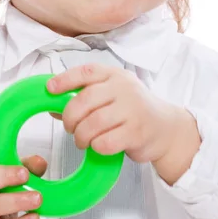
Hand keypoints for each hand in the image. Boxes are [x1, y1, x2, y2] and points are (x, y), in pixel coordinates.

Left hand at [47, 63, 180, 163]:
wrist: (167, 128)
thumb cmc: (133, 111)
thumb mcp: (112, 96)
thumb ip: (86, 98)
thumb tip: (53, 106)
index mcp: (115, 75)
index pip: (86, 72)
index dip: (65, 80)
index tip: (50, 89)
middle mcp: (124, 88)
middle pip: (84, 100)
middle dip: (70, 117)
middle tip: (69, 127)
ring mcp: (132, 110)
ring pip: (92, 123)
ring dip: (81, 135)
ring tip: (82, 140)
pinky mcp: (136, 132)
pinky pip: (105, 142)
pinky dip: (96, 147)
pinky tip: (99, 146)